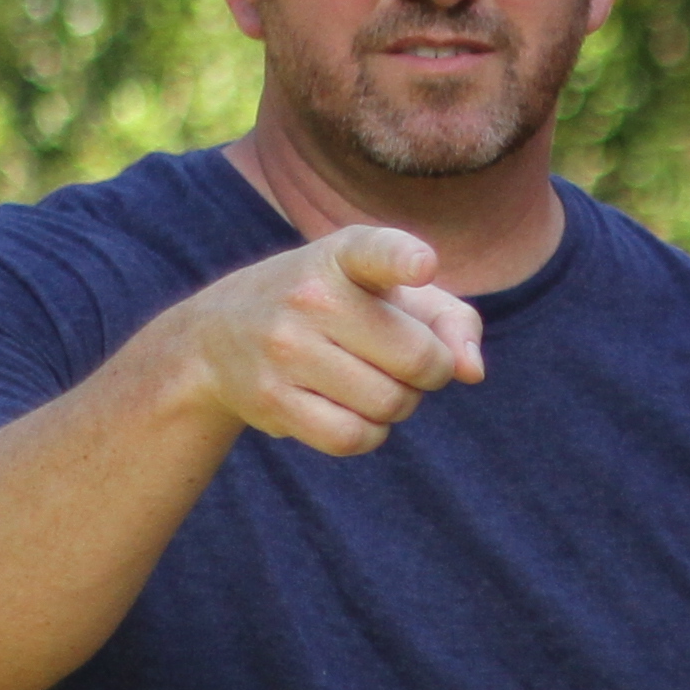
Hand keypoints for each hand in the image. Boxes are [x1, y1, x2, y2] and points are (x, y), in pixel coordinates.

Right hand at [163, 223, 488, 456]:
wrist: (218, 338)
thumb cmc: (335, 310)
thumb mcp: (388, 292)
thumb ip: (450, 319)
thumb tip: (471, 371)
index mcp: (343, 256)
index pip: (376, 251)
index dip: (404, 259)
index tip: (421, 266)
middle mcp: (311, 297)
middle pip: (419, 359)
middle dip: (430, 372)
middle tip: (405, 363)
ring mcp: (284, 349)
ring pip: (391, 403)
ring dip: (400, 404)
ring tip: (372, 382)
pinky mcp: (271, 400)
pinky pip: (354, 437)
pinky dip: (369, 433)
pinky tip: (352, 411)